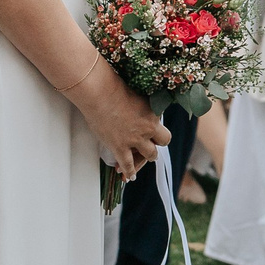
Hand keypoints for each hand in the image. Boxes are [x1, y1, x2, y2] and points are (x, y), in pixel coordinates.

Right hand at [72, 65, 169, 181]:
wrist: (99, 93)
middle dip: (156, 145)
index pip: (164, 130)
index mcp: (153, 114)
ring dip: (145, 159)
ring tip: (141, 161)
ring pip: (150, 156)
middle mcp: (148, 129)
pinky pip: (127, 165)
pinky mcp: (120, 148)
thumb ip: (143, 104)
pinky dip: (129, 172)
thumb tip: (144, 103)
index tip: (154, 135)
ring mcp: (135, 140)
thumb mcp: (137, 94)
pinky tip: (128, 176)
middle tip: (149, 147)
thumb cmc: (115, 88)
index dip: (158, 134)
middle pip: (161, 143)